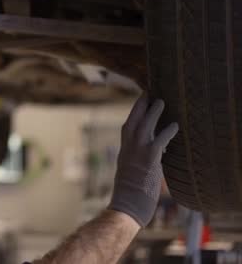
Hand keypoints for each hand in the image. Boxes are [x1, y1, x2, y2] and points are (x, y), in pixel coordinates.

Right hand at [109, 93, 178, 226]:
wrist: (127, 204)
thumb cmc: (130, 193)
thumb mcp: (131, 171)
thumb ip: (138, 159)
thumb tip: (153, 154)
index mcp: (124, 151)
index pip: (127, 126)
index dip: (134, 113)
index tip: (140, 103)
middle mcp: (128, 148)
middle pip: (133, 120)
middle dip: (140, 106)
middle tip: (148, 93)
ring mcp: (137, 152)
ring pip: (144, 126)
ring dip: (153, 113)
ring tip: (161, 101)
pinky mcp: (149, 159)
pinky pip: (159, 141)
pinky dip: (167, 132)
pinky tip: (175, 125)